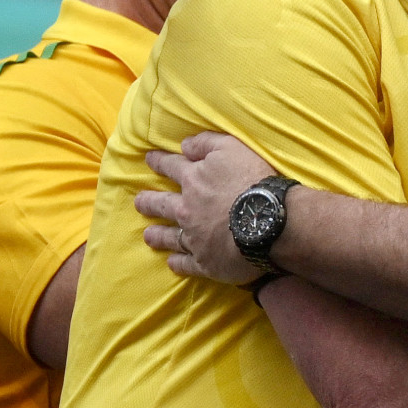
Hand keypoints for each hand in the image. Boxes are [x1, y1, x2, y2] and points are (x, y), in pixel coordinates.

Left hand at [138, 132, 273, 283]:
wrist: (268, 221)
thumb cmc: (253, 180)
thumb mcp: (232, 148)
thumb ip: (206, 143)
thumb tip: (184, 146)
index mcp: (193, 181)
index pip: (172, 167)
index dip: (160, 162)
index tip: (149, 159)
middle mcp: (187, 210)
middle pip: (163, 205)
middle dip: (149, 202)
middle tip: (139, 202)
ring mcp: (194, 238)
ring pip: (170, 237)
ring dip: (159, 236)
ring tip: (148, 236)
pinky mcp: (205, 262)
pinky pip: (187, 264)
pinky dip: (178, 263)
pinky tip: (172, 263)